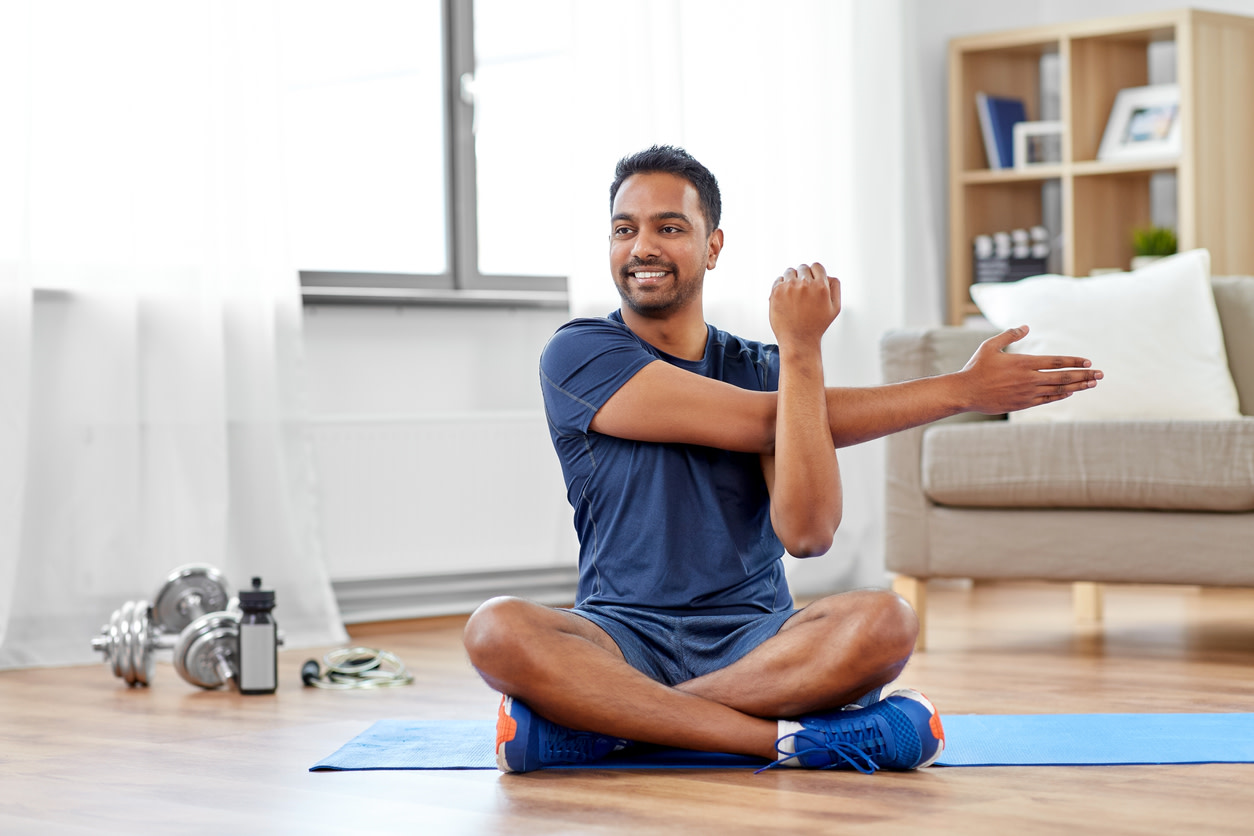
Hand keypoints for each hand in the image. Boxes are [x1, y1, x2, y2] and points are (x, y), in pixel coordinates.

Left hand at [769, 262, 840, 349]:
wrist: (798, 340)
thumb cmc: (817, 325)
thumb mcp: (835, 308)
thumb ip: (835, 287)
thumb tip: (828, 275)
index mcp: (821, 286)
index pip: (817, 266)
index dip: (815, 274)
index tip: (812, 282)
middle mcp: (805, 284)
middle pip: (803, 268)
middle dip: (804, 277)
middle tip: (803, 292)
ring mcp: (789, 287)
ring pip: (790, 271)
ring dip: (792, 279)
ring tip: (794, 294)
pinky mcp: (776, 292)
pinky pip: (779, 279)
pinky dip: (781, 286)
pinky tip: (786, 298)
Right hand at [960, 326, 1102, 413]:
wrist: (966, 392)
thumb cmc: (976, 367)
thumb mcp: (990, 346)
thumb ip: (1009, 335)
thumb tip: (1026, 326)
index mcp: (1024, 362)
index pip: (1057, 361)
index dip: (1075, 361)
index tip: (1089, 362)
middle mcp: (1029, 378)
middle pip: (1063, 376)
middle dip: (1084, 375)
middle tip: (1100, 374)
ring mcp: (1027, 392)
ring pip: (1059, 389)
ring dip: (1078, 386)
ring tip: (1092, 384)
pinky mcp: (1023, 404)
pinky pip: (1047, 399)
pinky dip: (1061, 395)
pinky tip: (1070, 392)